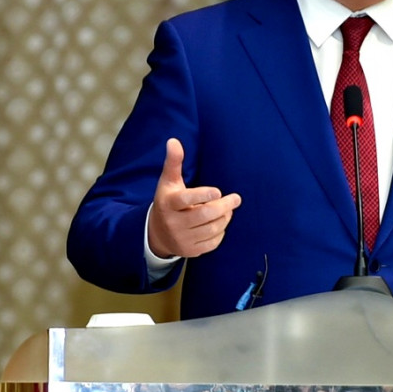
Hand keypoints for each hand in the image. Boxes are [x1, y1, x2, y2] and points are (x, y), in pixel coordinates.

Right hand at [148, 138, 240, 258]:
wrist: (156, 233)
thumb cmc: (168, 200)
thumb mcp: (168, 181)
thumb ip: (174, 162)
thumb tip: (173, 140)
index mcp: (169, 203)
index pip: (186, 199)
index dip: (203, 195)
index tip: (218, 191)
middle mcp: (174, 223)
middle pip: (205, 215)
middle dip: (224, 206)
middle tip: (236, 198)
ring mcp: (182, 239)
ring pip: (212, 229)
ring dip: (225, 217)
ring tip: (228, 209)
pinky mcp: (191, 251)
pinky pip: (213, 242)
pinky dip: (221, 231)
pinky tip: (220, 222)